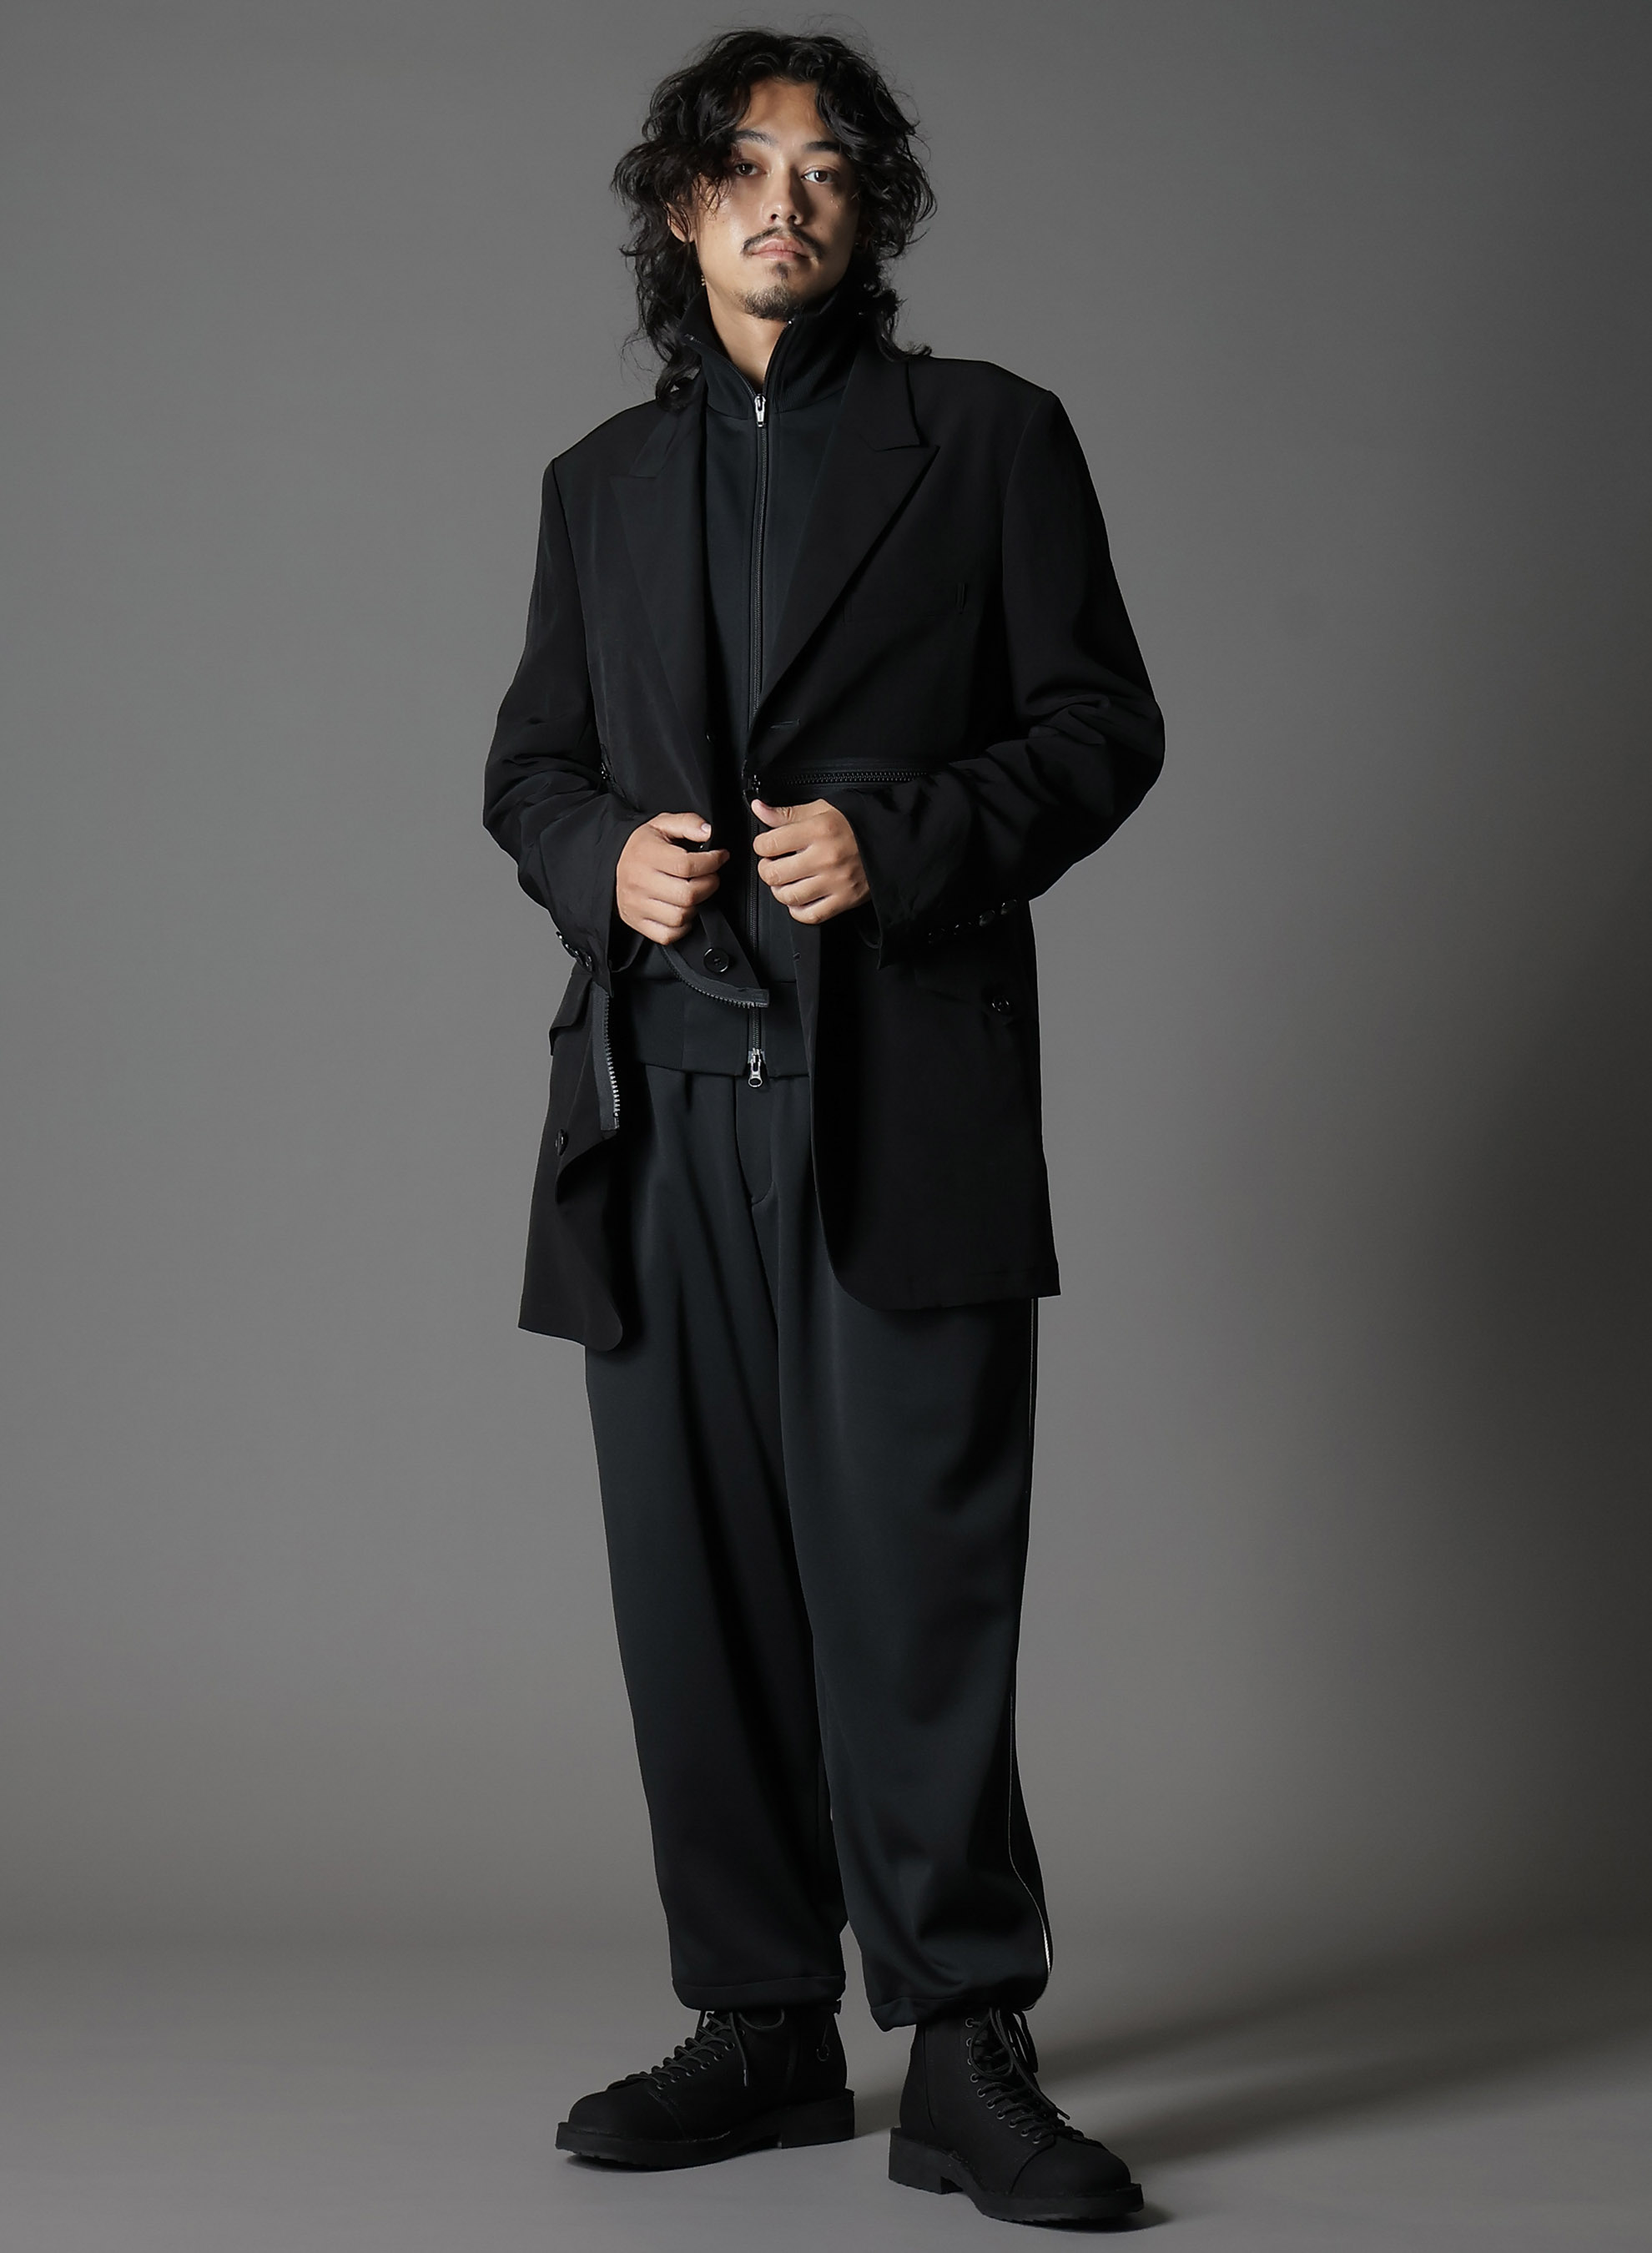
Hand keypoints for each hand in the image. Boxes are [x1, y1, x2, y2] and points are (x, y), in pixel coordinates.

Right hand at [615, 811, 729, 944]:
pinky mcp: (637, 922)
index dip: (712, 862)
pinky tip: (682, 909)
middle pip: (687, 894)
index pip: (687, 865)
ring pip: (680, 916)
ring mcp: (637, 905)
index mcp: (646, 855)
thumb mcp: (663, 824)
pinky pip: (668, 935)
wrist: (613, 863)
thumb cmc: (643, 846)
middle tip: (709, 876)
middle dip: (708, 885)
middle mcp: (639, 881)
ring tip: (693, 892)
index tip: (719, 857)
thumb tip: (708, 832)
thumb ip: (688, 823)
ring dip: (695, 906)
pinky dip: (682, 926)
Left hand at [750, 799, 868, 923]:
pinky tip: (799, 899)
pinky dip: (798, 910)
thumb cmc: (859, 824)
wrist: (894, 840)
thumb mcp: (823, 809)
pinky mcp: (845, 900)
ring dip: (779, 890)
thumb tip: (759, 809)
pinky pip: (811, 915)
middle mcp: (826, 858)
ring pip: (788, 896)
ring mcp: (835, 882)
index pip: (770, 843)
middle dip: (767, 868)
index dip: (762, 844)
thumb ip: (788, 813)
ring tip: (785, 880)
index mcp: (819, 831)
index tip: (767, 845)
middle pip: (774, 873)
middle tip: (773, 863)